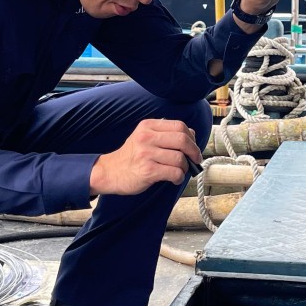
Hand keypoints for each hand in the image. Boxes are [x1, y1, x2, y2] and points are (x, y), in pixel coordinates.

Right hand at [88, 119, 202, 194]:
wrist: (109, 172)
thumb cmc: (130, 156)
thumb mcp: (144, 137)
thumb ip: (165, 134)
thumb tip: (192, 135)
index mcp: (148, 126)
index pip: (179, 126)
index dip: (191, 137)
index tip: (193, 146)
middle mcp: (146, 137)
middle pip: (182, 140)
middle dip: (194, 151)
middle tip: (195, 159)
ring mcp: (146, 154)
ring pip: (180, 158)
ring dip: (185, 167)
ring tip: (179, 171)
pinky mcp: (148, 171)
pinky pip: (174, 173)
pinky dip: (178, 177)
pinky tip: (174, 179)